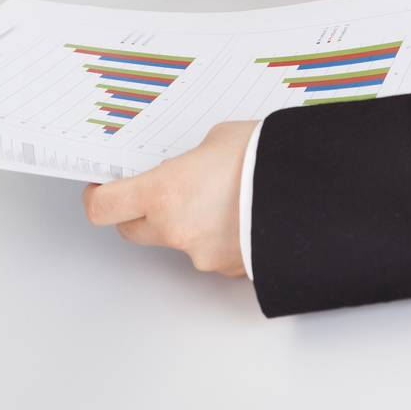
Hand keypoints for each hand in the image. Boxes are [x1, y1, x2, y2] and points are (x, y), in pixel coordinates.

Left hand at [82, 121, 253, 275]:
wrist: (311, 192)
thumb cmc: (266, 158)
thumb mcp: (219, 139)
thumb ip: (192, 158)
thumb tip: (190, 168)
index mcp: (163, 193)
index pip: (103, 208)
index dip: (98, 196)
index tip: (103, 186)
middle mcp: (175, 230)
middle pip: (132, 229)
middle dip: (140, 211)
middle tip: (161, 188)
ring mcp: (201, 254)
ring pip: (176, 240)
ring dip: (186, 222)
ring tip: (222, 195)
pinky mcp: (228, 269)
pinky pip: (209, 251)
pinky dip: (218, 235)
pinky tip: (242, 212)